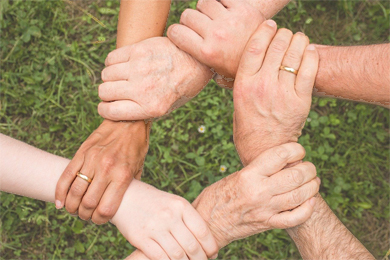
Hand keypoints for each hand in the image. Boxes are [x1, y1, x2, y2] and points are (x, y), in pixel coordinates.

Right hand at [55, 120, 149, 223]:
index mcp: (122, 176)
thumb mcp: (138, 168)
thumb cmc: (136, 146)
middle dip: (84, 215)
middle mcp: (106, 169)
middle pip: (88, 203)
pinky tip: (60, 202)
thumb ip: (129, 187)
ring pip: (74, 191)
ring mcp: (92, 160)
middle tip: (85, 216)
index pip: (105, 209)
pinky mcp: (82, 152)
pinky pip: (66, 175)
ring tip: (73, 209)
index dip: (99, 220)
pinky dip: (60, 192)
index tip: (99, 220)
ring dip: (71, 206)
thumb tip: (121, 204)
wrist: (129, 120)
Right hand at [98, 37, 213, 120]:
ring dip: (110, 77)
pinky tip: (123, 65)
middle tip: (117, 90)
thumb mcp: (167, 108)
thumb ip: (143, 111)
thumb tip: (116, 111)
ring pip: (106, 74)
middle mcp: (143, 89)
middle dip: (107, 93)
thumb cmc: (181, 87)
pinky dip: (112, 62)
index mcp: (150, 108)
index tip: (108, 106)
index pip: (110, 111)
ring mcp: (139, 68)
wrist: (196, 61)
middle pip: (104, 92)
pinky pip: (111, 58)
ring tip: (122, 77)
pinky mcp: (139, 50)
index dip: (105, 109)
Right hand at [111, 180, 217, 259]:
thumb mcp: (174, 204)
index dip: (210, 247)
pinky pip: (160, 258)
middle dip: (200, 259)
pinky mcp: (141, 238)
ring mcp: (154, 227)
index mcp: (181, 205)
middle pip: (192, 246)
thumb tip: (206, 242)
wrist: (125, 197)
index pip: (202, 231)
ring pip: (178, 255)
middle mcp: (169, 216)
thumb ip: (188, 219)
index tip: (212, 254)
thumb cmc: (155, 203)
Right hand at [123, 143, 318, 258]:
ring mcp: (265, 210)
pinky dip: (307, 209)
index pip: (280, 156)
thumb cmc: (217, 196)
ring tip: (314, 181)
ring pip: (299, 195)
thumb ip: (257, 170)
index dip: (295, 149)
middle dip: (309, 169)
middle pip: (295, 175)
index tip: (299, 150)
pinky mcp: (267, 224)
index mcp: (248, 175)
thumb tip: (282, 161)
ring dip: (312, 186)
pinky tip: (310, 201)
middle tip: (310, 167)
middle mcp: (259, 191)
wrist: (207, 224)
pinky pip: (294, 218)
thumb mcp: (235, 176)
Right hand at [167, 0, 263, 87]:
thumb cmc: (243, 68)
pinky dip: (220, 2)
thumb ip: (203, 68)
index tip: (180, 34)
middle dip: (190, 21)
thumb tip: (191, 70)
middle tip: (199, 28)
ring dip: (205, 9)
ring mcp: (230, 20)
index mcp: (207, 53)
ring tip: (212, 18)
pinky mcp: (243, 8)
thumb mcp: (221, 74)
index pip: (176, 32)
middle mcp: (216, 34)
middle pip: (188, 15)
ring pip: (203, 3)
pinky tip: (224, 11)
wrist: (272, 58)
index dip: (175, 32)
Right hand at [233, 21, 318, 165]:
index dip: (265, 31)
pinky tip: (310, 50)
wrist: (264, 150)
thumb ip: (244, 79)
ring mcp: (282, 93)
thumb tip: (252, 58)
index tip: (270, 25)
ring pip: (294, 54)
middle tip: (286, 34)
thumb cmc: (248, 125)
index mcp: (244, 84)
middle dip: (284, 34)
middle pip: (277, 46)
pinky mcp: (300, 101)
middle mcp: (262, 85)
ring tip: (300, 38)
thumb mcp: (237, 100)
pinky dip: (311, 56)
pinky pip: (309, 70)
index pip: (255, 47)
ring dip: (299, 40)